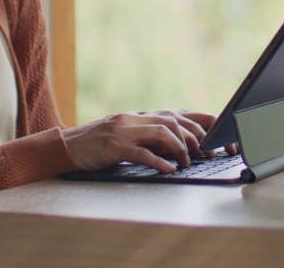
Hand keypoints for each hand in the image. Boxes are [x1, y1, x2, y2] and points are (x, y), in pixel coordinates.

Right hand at [62, 109, 216, 172]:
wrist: (67, 146)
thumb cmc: (98, 145)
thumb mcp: (127, 135)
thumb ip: (149, 136)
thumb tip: (178, 144)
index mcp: (139, 116)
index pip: (178, 114)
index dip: (200, 124)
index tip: (216, 138)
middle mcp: (134, 118)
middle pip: (175, 120)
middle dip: (196, 136)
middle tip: (206, 153)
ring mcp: (124, 131)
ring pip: (162, 132)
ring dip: (180, 148)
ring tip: (187, 162)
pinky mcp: (114, 147)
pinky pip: (141, 153)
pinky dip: (158, 161)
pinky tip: (169, 169)